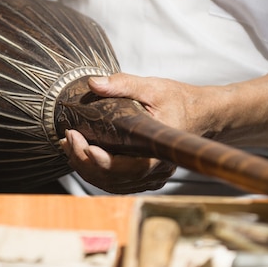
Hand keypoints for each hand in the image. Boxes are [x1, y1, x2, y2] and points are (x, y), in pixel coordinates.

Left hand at [58, 73, 199, 193]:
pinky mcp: (142, 175)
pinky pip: (115, 181)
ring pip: (111, 183)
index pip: (129, 168)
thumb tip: (93, 83)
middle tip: (68, 138)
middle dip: (85, 161)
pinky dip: (95, 171)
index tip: (83, 143)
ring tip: (68, 145)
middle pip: (114, 179)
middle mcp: (156, 170)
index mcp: (160, 152)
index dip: (102, 162)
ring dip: (85, 167)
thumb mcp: (152, 86)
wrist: (199, 113)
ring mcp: (149, 176)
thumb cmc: (178, 100)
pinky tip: (80, 153)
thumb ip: (123, 84)